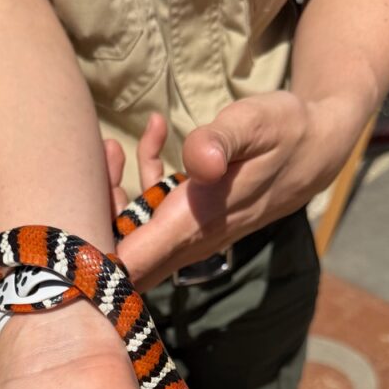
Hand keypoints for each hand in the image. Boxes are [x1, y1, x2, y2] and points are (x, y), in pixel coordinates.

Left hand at [106, 94, 340, 289]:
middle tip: (99, 163)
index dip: (92, 258)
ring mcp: (187, 237)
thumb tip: (199, 161)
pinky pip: (150, 219)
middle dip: (93, 221)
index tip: (71, 224)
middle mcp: (187, 241)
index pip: (128, 266)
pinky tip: (151, 136)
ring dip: (112, 198)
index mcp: (194, 224)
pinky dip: (138, 185)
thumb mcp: (257, 122)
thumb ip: (223, 139)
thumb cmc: (285, 132)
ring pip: (130, 240)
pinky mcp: (189, 224)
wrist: (317, 149)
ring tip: (113, 148)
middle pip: (117, 259)